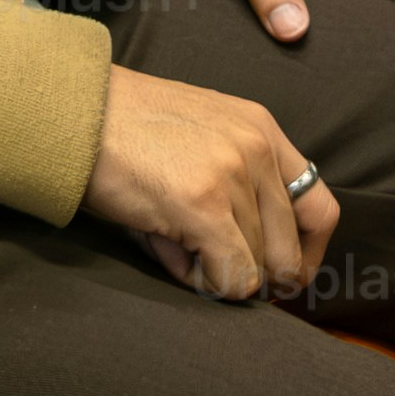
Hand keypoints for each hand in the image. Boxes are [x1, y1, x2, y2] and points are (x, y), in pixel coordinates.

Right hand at [85, 66, 334, 300]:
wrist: (74, 110)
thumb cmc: (124, 132)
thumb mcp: (200, 140)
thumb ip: (239, 187)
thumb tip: (258, 268)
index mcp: (263, 129)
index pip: (320, 209)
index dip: (304, 255)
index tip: (277, 275)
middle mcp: (258, 147)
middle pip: (291, 251)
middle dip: (258, 278)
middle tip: (214, 272)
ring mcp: (234, 174)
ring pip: (258, 270)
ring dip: (218, 275)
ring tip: (177, 247)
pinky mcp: (205, 204)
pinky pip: (233, 278)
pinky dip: (206, 285)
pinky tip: (174, 257)